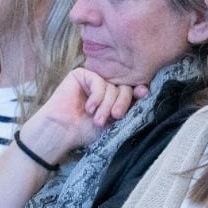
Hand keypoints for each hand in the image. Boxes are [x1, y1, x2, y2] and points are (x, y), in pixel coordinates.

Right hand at [19, 67, 148, 160]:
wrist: (62, 132)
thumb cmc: (86, 131)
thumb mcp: (113, 122)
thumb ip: (128, 108)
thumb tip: (145, 90)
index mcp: (114, 97)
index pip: (131, 91)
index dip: (138, 92)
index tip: (143, 94)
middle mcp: (105, 87)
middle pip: (124, 87)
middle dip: (122, 102)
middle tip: (116, 116)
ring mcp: (93, 80)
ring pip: (112, 85)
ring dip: (106, 104)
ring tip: (97, 119)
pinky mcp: (81, 75)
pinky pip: (98, 81)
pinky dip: (96, 96)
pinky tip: (88, 108)